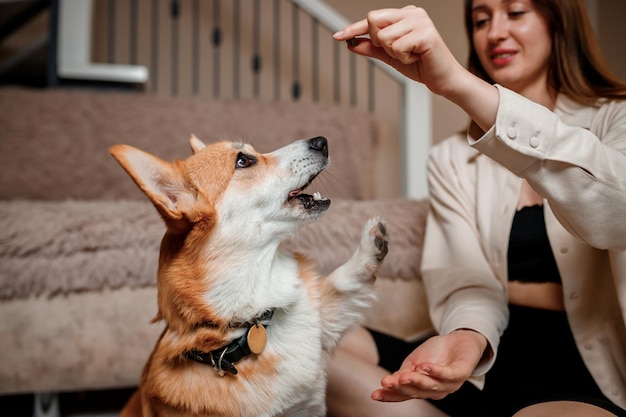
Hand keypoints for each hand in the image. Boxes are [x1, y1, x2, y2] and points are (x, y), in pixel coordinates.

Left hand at [333, 6, 498, 130]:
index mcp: (405, 14)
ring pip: (383, 37)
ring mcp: (421, 21)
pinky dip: (403, 58)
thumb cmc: (421, 65)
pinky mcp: (426, 34)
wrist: (443, 80)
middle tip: (398, 51)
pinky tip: (417, 57)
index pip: (372, 18)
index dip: (353, 28)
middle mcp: (413, 13)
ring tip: (411, 55)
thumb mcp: (391, 56)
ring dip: (394, 53)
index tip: (337, 36)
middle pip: (373, 21)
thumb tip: (351, 44)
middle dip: (379, 42)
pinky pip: (397, 47)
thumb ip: (372, 49)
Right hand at [371, 330, 487, 401]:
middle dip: (401, 388)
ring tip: (404, 376)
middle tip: (387, 382)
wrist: (459, 340)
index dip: (390, 395)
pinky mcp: (460, 373)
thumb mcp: (415, 361)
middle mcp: (436, 390)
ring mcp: (449, 384)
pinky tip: (424, 366)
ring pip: (431, 386)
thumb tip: (389, 382)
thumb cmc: (437, 353)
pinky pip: (447, 375)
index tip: (375, 394)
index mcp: (423, 389)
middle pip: (416, 392)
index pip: (404, 394)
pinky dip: (436, 372)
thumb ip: (404, 372)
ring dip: (417, 381)